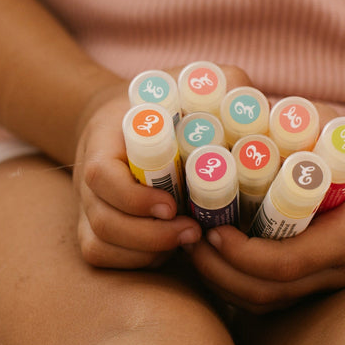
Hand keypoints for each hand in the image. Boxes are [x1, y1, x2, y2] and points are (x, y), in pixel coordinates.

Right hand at [71, 65, 254, 269]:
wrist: (118, 117)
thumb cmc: (160, 101)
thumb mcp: (189, 83)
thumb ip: (222, 85)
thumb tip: (256, 105)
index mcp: (105, 140)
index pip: (102, 176)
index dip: (134, 198)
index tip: (172, 205)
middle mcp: (89, 176)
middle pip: (101, 220)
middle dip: (148, 236)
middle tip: (193, 231)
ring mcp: (88, 205)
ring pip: (99, 245)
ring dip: (144, 251)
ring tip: (187, 239)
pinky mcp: (94, 226)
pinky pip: (101, 255)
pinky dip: (133, 261)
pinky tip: (165, 250)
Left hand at [182, 114, 344, 312]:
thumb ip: (305, 122)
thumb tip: (245, 104)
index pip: (286, 262)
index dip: (240, 253)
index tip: (210, 230)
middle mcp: (340, 270)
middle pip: (267, 293)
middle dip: (218, 272)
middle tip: (185, 236)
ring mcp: (332, 283)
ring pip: (268, 303)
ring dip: (223, 282)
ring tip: (192, 246)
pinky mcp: (324, 286)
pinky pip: (275, 299)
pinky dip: (239, 285)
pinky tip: (215, 258)